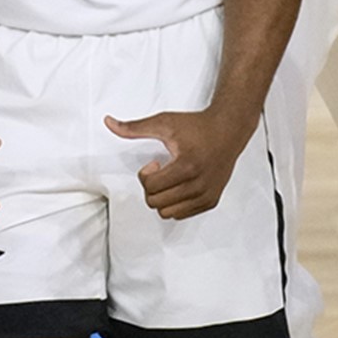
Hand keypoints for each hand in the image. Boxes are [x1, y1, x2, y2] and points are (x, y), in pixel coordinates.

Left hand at [104, 111, 248, 219]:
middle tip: (161, 170)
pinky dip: (174, 203)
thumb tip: (109, 122)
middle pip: (156, 202)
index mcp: (187, 166)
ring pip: (167, 212)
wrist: (228, 130)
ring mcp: (206, 195)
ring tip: (170, 178)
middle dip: (151, 186)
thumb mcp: (163, 123)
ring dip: (162, 197)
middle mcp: (199, 184)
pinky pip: (181, 214)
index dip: (146, 174)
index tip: (155, 162)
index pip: (151, 187)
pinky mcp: (211, 201)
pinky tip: (180, 185)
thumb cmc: (197, 127)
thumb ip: (134, 127)